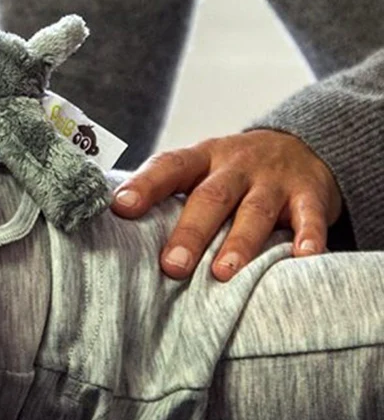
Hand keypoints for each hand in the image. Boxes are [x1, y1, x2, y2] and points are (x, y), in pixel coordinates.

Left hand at [110, 130, 343, 280]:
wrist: (303, 147)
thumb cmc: (231, 174)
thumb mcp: (200, 172)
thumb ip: (166, 197)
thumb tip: (109, 231)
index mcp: (201, 159)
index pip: (168, 167)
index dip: (144, 186)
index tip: (120, 207)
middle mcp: (235, 166)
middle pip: (210, 197)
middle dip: (190, 233)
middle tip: (171, 266)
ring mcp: (274, 180)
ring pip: (254, 211)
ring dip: (239, 243)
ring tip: (223, 273)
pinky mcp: (310, 194)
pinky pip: (309, 216)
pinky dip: (308, 236)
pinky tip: (302, 258)